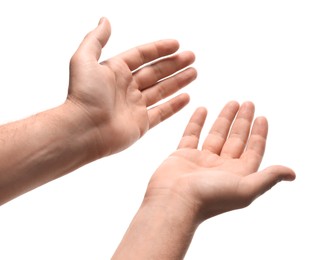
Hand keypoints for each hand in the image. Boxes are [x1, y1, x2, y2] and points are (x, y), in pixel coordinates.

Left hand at [66, 17, 195, 155]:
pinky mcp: (141, 124)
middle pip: (155, 72)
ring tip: (194, 72)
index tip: (176, 44)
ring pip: (162, 90)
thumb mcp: (84, 59)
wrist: (84, 129)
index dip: (159, 49)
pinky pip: (162, 113)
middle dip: (174, 64)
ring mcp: (135, 106)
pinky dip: (174, 106)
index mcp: (116, 71)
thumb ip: (96, 39)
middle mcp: (127, 87)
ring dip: (178, 81)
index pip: (142, 56)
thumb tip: (105, 21)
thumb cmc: (83, 95)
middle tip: (191, 56)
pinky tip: (186, 97)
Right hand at [145, 101, 295, 222]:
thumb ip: (267, 178)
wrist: (174, 201)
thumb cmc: (209, 198)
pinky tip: (203, 108)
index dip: (258, 134)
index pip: (252, 150)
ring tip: (232, 102)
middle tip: (248, 103)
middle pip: (236, 139)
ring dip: (224, 118)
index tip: (262, 117)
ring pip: (216, 134)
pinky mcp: (183, 155)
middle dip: (243, 121)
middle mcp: (220, 167)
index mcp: (236, 174)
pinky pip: (192, 134)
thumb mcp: (245, 188)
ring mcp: (201, 160)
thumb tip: (292, 173)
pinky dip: (197, 121)